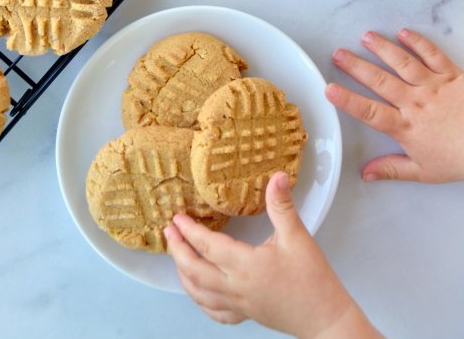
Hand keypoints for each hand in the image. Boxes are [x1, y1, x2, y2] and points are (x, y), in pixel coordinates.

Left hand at [165, 172, 378, 337]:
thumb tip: (277, 176)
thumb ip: (282, 206)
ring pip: (199, 293)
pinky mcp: (245, 315)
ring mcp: (238, 305)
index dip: (189, 230)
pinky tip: (198, 290)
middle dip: (177, 250)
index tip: (177, 217)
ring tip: (176, 255)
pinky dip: (199, 299)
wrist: (326, 319)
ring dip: (183, 273)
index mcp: (246, 266)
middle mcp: (236, 288)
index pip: (208, 246)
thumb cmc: (313, 279)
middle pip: (194, 271)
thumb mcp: (298, 237)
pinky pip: (213, 312)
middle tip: (169, 232)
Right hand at [326, 29, 463, 182]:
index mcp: (405, 126)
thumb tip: (365, 173)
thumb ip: (391, 169)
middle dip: (356, 66)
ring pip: (403, 63)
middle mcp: (415, 102)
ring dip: (383, 48)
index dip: (347, 100)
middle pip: (380, 81)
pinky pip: (433, 55)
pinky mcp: (454, 75)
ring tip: (365, 36)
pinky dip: (418, 43)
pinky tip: (404, 33)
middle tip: (338, 54)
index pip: (369, 111)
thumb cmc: (461, 159)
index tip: (329, 88)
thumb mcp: (424, 171)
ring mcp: (434, 86)